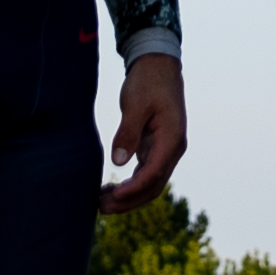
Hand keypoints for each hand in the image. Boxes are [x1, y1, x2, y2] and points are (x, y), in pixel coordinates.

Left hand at [100, 51, 186, 212]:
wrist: (158, 65)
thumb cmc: (147, 82)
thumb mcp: (134, 104)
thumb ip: (127, 133)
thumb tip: (117, 163)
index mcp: (172, 138)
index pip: (153, 173)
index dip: (132, 189)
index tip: (111, 197)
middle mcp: (173, 148)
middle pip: (154, 186)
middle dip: (129, 201)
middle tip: (101, 208)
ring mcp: (167, 149)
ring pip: (151, 183)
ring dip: (129, 196)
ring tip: (102, 203)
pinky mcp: (157, 147)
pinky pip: (146, 173)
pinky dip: (131, 184)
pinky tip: (112, 188)